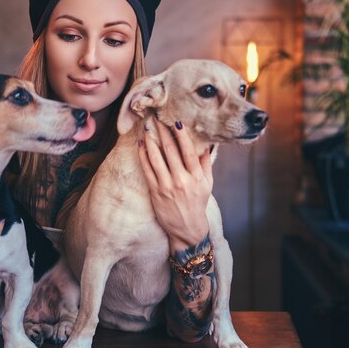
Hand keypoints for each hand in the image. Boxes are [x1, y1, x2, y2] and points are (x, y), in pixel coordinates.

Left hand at [137, 118, 212, 252]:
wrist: (187, 229)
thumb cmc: (198, 203)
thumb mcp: (207, 184)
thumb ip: (205, 163)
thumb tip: (207, 143)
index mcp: (196, 177)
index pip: (189, 151)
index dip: (182, 135)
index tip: (176, 122)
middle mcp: (181, 180)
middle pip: (171, 151)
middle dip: (163, 132)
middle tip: (157, 118)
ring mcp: (167, 186)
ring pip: (156, 158)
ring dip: (151, 141)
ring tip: (147, 128)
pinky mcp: (155, 192)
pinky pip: (147, 170)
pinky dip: (143, 156)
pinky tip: (141, 145)